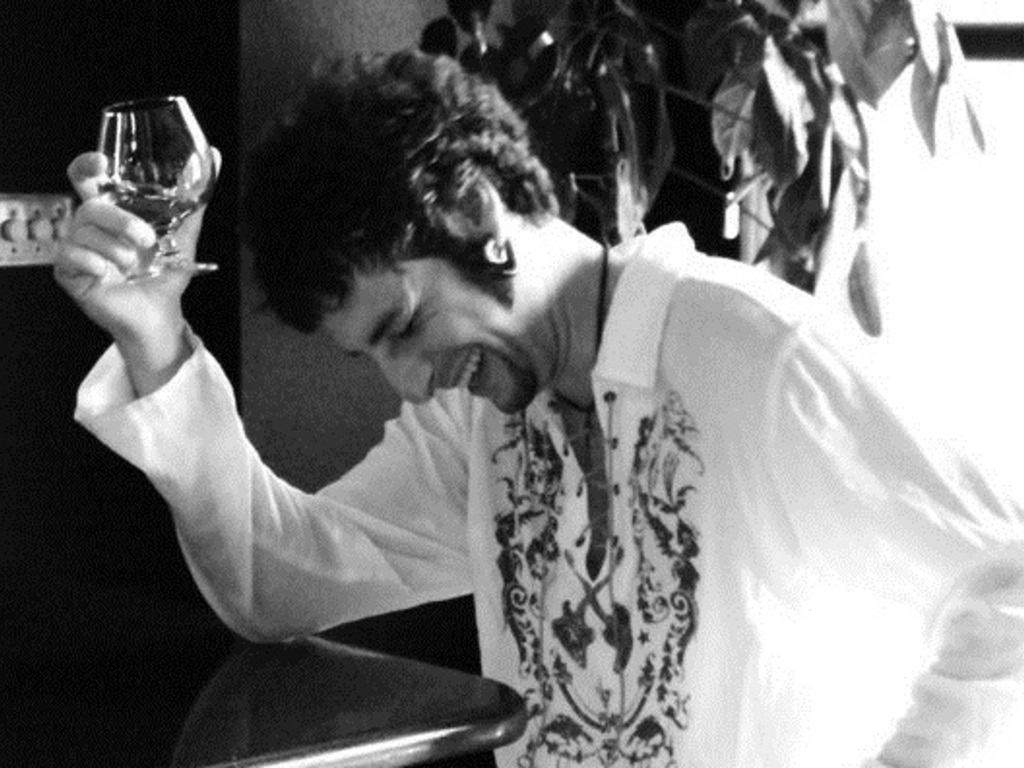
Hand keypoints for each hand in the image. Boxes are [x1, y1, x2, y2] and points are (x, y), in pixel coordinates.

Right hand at [54, 149, 220, 394]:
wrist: (160, 314)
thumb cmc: (165, 274)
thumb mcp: (184, 236)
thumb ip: (194, 201)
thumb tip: (214, 156)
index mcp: (112, 211)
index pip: (87, 178)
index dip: (87, 165)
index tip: (101, 163)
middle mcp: (90, 226)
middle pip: (90, 205)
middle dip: (119, 220)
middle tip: (147, 241)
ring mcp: (76, 247)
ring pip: (84, 232)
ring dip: (116, 250)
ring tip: (135, 266)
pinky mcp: (68, 271)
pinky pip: (71, 256)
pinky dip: (95, 264)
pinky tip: (109, 275)